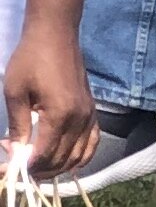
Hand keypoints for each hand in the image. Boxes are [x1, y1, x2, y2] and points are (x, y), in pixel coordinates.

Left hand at [4, 13, 94, 177]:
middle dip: (41, 170)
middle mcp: (79, 120)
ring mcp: (89, 116)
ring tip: (40, 168)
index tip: (12, 170)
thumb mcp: (15, 92)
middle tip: (21, 170)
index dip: (28, 166)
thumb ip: (17, 125)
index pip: (45, 153)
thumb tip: (15, 151)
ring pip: (80, 155)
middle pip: (63, 158)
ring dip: (60, 167)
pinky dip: (82, 157)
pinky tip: (68, 161)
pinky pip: (93, 143)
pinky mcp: (93, 112)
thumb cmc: (30, 60)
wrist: (56, 36)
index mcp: (59, 115)